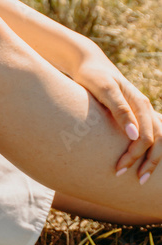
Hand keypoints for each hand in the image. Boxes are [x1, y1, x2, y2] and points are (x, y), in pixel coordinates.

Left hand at [73, 48, 161, 183]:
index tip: (118, 170)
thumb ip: (118, 108)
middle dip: (148, 163)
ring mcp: (143, 111)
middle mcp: (145, 108)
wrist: (89, 64)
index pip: (146, 137)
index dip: (135, 156)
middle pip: (158, 141)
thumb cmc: (93, 76)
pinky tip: (147, 160)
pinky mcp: (136, 114)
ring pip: (160, 139)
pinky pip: (153, 133)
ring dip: (153, 159)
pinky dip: (154, 148)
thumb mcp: (103, 88)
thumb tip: (133, 135)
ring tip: (140, 177)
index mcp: (140, 103)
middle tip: (135, 181)